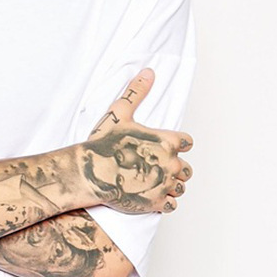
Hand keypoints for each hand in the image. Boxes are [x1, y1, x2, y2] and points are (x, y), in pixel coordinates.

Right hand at [83, 68, 193, 213]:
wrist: (89, 172)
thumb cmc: (102, 143)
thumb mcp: (119, 113)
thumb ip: (137, 92)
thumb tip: (149, 72)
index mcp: (167, 141)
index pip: (187, 143)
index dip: (176, 145)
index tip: (162, 147)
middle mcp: (171, 163)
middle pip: (187, 169)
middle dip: (174, 168)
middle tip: (154, 168)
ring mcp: (165, 184)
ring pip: (181, 187)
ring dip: (171, 186)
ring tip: (152, 183)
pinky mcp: (156, 202)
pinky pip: (172, 204)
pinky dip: (164, 202)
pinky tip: (150, 196)